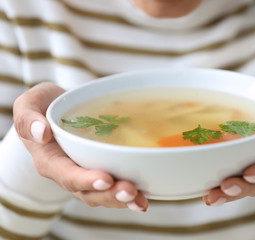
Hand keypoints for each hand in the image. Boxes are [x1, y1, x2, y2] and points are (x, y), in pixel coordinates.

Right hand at [13, 82, 147, 211]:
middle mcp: (68, 172)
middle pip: (88, 191)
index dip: (85, 179)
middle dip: (110, 194)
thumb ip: (28, 119)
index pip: (66, 174)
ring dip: (122, 199)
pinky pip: (112, 187)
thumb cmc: (43, 106)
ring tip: (140, 200)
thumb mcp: (29, 105)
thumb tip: (41, 133)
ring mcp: (85, 175)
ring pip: (102, 194)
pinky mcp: (99, 170)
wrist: (57, 109)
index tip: (105, 178)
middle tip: (131, 192)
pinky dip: (128, 194)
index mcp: (49, 160)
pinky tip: (145, 195)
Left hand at [203, 69, 254, 205]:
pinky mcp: (237, 155)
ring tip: (210, 197)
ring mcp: (253, 159)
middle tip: (225, 187)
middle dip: (242, 188)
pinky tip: (203, 188)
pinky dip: (216, 182)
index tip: (250, 173)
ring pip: (242, 182)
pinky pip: (228, 171)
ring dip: (227, 192)